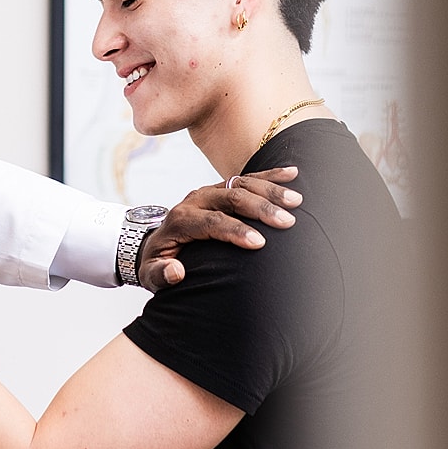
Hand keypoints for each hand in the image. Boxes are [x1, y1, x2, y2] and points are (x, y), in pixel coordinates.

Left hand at [137, 166, 301, 291]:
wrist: (155, 245)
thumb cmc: (158, 264)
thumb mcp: (151, 274)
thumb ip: (160, 274)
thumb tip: (176, 271)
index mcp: (180, 221)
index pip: (210, 222)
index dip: (235, 231)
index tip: (260, 242)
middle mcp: (194, 201)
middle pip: (229, 198)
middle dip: (259, 209)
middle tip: (287, 222)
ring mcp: (209, 192)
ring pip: (241, 184)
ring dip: (269, 191)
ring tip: (296, 201)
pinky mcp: (221, 189)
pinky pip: (247, 178)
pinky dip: (270, 175)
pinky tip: (293, 174)